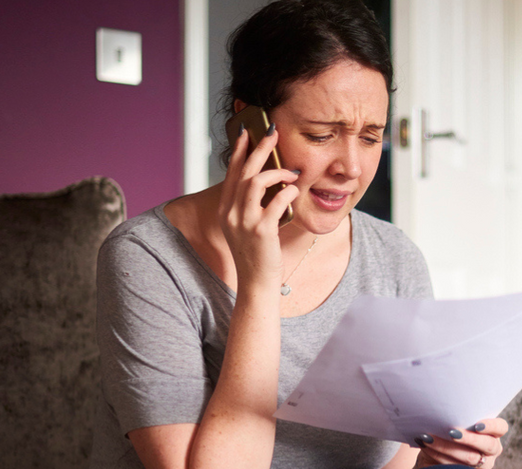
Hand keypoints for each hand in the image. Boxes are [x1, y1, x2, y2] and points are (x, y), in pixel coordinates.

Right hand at [218, 125, 299, 289]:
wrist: (256, 283)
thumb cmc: (256, 254)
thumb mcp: (245, 227)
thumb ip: (249, 205)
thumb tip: (264, 180)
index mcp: (225, 210)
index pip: (231, 173)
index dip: (240, 151)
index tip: (248, 132)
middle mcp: (230, 213)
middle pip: (243, 171)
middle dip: (259, 148)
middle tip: (273, 133)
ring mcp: (243, 222)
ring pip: (256, 182)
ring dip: (277, 171)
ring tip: (292, 171)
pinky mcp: (260, 231)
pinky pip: (276, 201)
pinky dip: (288, 191)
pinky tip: (295, 190)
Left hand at [412, 418, 505, 468]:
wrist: (432, 455)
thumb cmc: (447, 433)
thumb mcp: (455, 425)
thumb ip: (456, 419)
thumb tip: (443, 411)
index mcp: (492, 433)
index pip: (501, 428)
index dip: (492, 426)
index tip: (477, 425)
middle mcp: (491, 450)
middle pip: (488, 445)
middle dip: (469, 438)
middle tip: (451, 433)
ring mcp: (481, 465)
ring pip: (469, 458)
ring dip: (446, 446)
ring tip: (428, 437)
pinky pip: (455, 467)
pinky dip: (437, 455)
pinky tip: (425, 446)